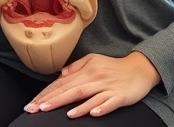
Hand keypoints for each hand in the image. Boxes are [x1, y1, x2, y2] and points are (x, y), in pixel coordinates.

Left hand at [25, 52, 160, 118]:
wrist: (141, 68)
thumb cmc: (114, 66)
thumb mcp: (93, 60)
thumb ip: (75, 67)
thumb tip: (61, 75)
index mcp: (86, 70)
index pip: (62, 82)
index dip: (46, 93)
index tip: (32, 103)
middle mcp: (95, 78)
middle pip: (70, 89)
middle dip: (51, 100)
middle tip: (35, 109)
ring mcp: (107, 87)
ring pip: (87, 96)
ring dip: (72, 104)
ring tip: (58, 111)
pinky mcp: (121, 96)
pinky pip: (109, 103)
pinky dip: (100, 108)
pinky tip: (91, 114)